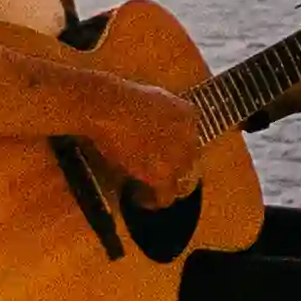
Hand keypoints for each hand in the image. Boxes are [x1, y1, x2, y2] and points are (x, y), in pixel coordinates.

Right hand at [78, 74, 205, 204]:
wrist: (110, 108)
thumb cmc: (122, 99)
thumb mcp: (154, 99)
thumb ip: (165, 117)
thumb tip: (158, 134)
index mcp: (190, 115)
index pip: (190, 140)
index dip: (175, 151)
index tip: (162, 156)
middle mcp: (191, 136)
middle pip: (189, 162)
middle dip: (173, 170)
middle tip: (156, 177)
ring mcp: (179, 157)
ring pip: (181, 182)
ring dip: (165, 187)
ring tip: (148, 192)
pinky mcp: (163, 174)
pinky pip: (165, 196)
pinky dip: (152, 200)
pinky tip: (139, 199)